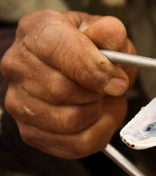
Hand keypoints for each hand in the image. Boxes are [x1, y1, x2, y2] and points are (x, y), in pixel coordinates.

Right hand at [0, 9, 136, 157]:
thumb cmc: (94, 53)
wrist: (80, 76)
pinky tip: (97, 117)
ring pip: (70, 120)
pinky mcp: (30, 131)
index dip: (94, 69)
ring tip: (100, 100)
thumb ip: (111, 33)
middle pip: (62, 89)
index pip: (59, 50)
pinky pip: (74, 144)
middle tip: (110, 88)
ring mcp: (19, 101)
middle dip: (97, 93)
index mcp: (37, 31)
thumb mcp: (108, 36)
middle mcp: (18, 65)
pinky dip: (98, 133)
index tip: (118, 81)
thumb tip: (112, 32)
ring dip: (97, 113)